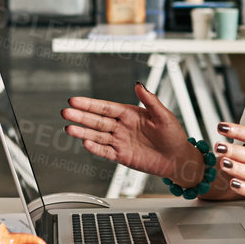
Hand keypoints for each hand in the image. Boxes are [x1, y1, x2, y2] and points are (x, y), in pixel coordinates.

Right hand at [63, 84, 203, 187]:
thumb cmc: (174, 135)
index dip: (89, 104)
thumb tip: (139, 85)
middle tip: (66, 112)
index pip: (105, 107)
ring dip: (83, 132)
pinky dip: (95, 149)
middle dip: (81, 116)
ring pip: (97, 136)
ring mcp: (120, 141)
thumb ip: (150, 100)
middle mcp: (121, 126)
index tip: (74, 100)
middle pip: (97, 120)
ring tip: (69, 128)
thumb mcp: (163, 115)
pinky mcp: (122, 156)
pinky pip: (105, 152)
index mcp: (129, 114)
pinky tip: (85, 143)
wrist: (178, 159)